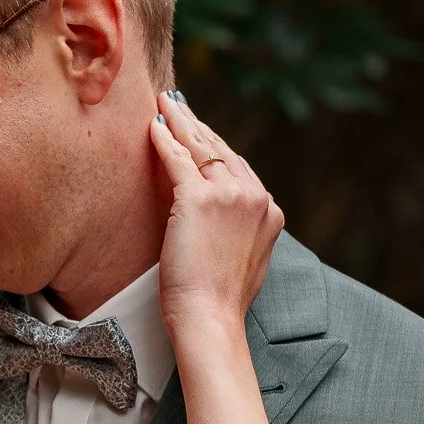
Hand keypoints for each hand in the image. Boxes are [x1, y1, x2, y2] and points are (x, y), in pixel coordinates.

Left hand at [150, 90, 282, 342]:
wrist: (211, 318)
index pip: (240, 168)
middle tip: (178, 105)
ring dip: (180, 122)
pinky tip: (152, 125)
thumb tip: (229, 226)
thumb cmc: (221, 301)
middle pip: (222, 150)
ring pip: (201, 148)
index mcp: (271, 212)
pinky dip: (164, 139)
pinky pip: (177, 159)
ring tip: (164, 105)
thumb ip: (244, 234)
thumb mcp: (246, 261)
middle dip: (197, 126)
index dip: (216, 147)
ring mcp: (230, 195)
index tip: (200, 133)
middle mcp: (256, 197)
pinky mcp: (199, 199)